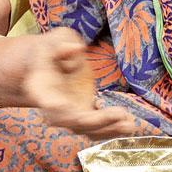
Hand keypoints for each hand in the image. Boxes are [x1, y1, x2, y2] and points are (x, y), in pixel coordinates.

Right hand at [20, 27, 135, 139]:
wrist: (51, 63)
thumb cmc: (53, 49)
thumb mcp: (55, 39)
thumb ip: (61, 44)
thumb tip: (75, 49)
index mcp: (41, 88)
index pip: (48, 103)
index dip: (58, 110)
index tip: (73, 110)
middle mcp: (54, 108)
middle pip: (72, 122)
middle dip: (96, 122)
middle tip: (120, 114)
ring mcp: (70, 114)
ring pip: (87, 130)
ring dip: (109, 131)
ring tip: (130, 126)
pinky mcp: (84, 115)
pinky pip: (97, 128)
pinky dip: (113, 129)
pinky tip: (129, 125)